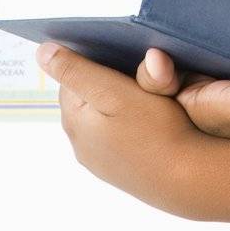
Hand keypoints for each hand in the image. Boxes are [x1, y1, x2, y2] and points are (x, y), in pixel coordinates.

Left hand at [34, 42, 211, 218]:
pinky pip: (115, 134)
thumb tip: (42, 52)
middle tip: (134, 69)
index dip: (92, 59)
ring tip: (143, 93)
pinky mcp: (119, 169)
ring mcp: (99, 160)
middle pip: (84, 96)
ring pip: (100, 115)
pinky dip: (126, 121)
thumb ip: (77, 70)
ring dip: (115, 100)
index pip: (70, 76)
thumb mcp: (114, 91)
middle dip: (103, 79)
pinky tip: (148, 120)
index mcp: (74, 120)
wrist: (187, 178)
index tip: (119, 52)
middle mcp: (80, 144)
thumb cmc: (155, 130)